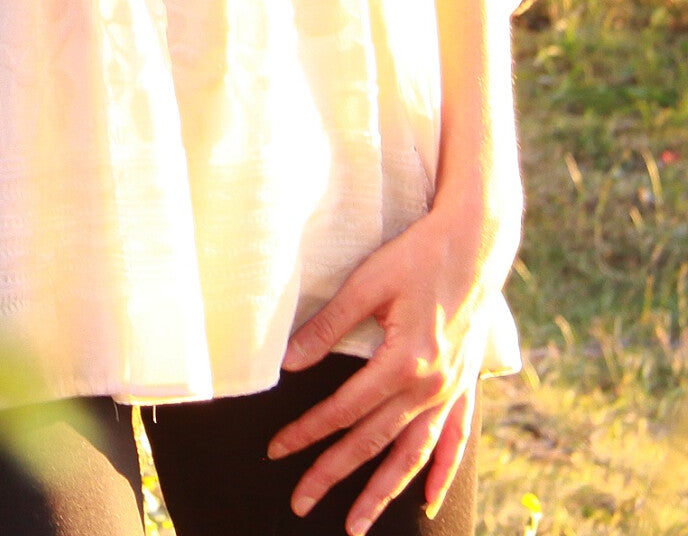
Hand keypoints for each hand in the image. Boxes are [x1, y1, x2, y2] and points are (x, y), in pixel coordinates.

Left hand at [264, 193, 511, 530]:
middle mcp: (431, 388)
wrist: (475, 245)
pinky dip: (438, 472)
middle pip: (373, 443)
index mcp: (403, 363)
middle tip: (300, 502)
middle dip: (333, 475)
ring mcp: (452, 391)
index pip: (343, 411)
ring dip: (382, 492)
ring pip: (411, 455)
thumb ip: (328, 326)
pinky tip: (424, 497)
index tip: (276, 451)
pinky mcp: (465, 385)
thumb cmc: (415, 257)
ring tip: (355, 524)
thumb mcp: (366, 283)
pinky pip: (453, 441)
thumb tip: (288, 362)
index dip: (306, 432)